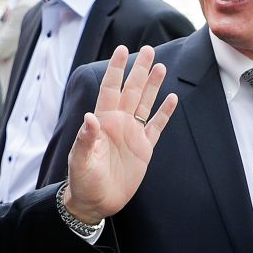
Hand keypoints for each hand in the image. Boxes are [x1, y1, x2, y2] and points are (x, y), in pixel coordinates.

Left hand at [64, 45, 178, 223]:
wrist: (96, 202)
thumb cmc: (83, 181)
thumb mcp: (80, 161)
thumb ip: (85, 139)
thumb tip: (90, 118)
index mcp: (102, 122)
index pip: (110, 89)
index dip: (116, 70)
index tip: (122, 50)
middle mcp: (118, 123)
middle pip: (131, 90)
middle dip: (139, 70)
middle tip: (148, 50)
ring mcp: (132, 134)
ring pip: (145, 104)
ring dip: (152, 86)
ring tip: (160, 67)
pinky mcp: (144, 148)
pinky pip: (156, 126)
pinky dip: (164, 113)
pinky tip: (172, 98)